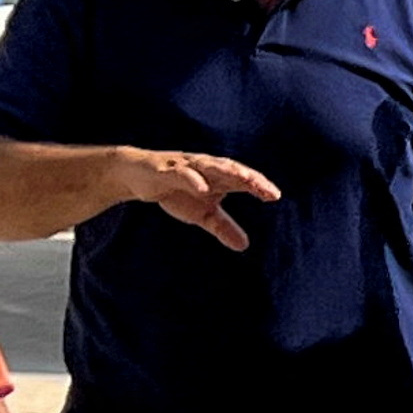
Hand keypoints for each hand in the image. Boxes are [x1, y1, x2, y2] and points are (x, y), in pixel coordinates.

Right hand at [127, 149, 278, 244]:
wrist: (137, 176)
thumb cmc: (175, 191)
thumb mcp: (202, 214)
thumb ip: (223, 227)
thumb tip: (244, 246)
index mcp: (217, 177)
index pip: (243, 180)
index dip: (259, 186)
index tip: (275, 196)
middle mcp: (206, 168)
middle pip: (232, 170)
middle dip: (250, 178)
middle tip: (267, 188)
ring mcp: (186, 166)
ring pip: (210, 166)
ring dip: (228, 171)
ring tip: (245, 179)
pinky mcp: (166, 169)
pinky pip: (182, 173)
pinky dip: (193, 179)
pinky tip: (203, 188)